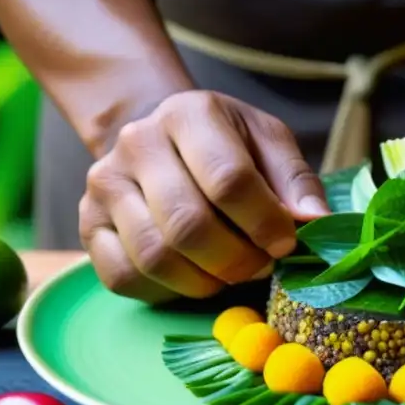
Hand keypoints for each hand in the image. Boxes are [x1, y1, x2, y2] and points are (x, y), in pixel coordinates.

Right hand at [79, 91, 327, 302]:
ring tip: (230, 273)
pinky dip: (166, 290)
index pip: (228, 179)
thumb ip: (296, 181)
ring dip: (205, 280)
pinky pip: (123, 277)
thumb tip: (316, 222)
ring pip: (155, 256)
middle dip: (237, 260)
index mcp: (190, 114)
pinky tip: (192, 276)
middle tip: (261, 267)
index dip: (264, 223)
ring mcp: (105, 184)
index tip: (286, 243)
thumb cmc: (225, 146)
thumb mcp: (268, 144)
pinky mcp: (88, 224)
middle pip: (188, 224)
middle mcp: (138, 143)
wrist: (159, 139)